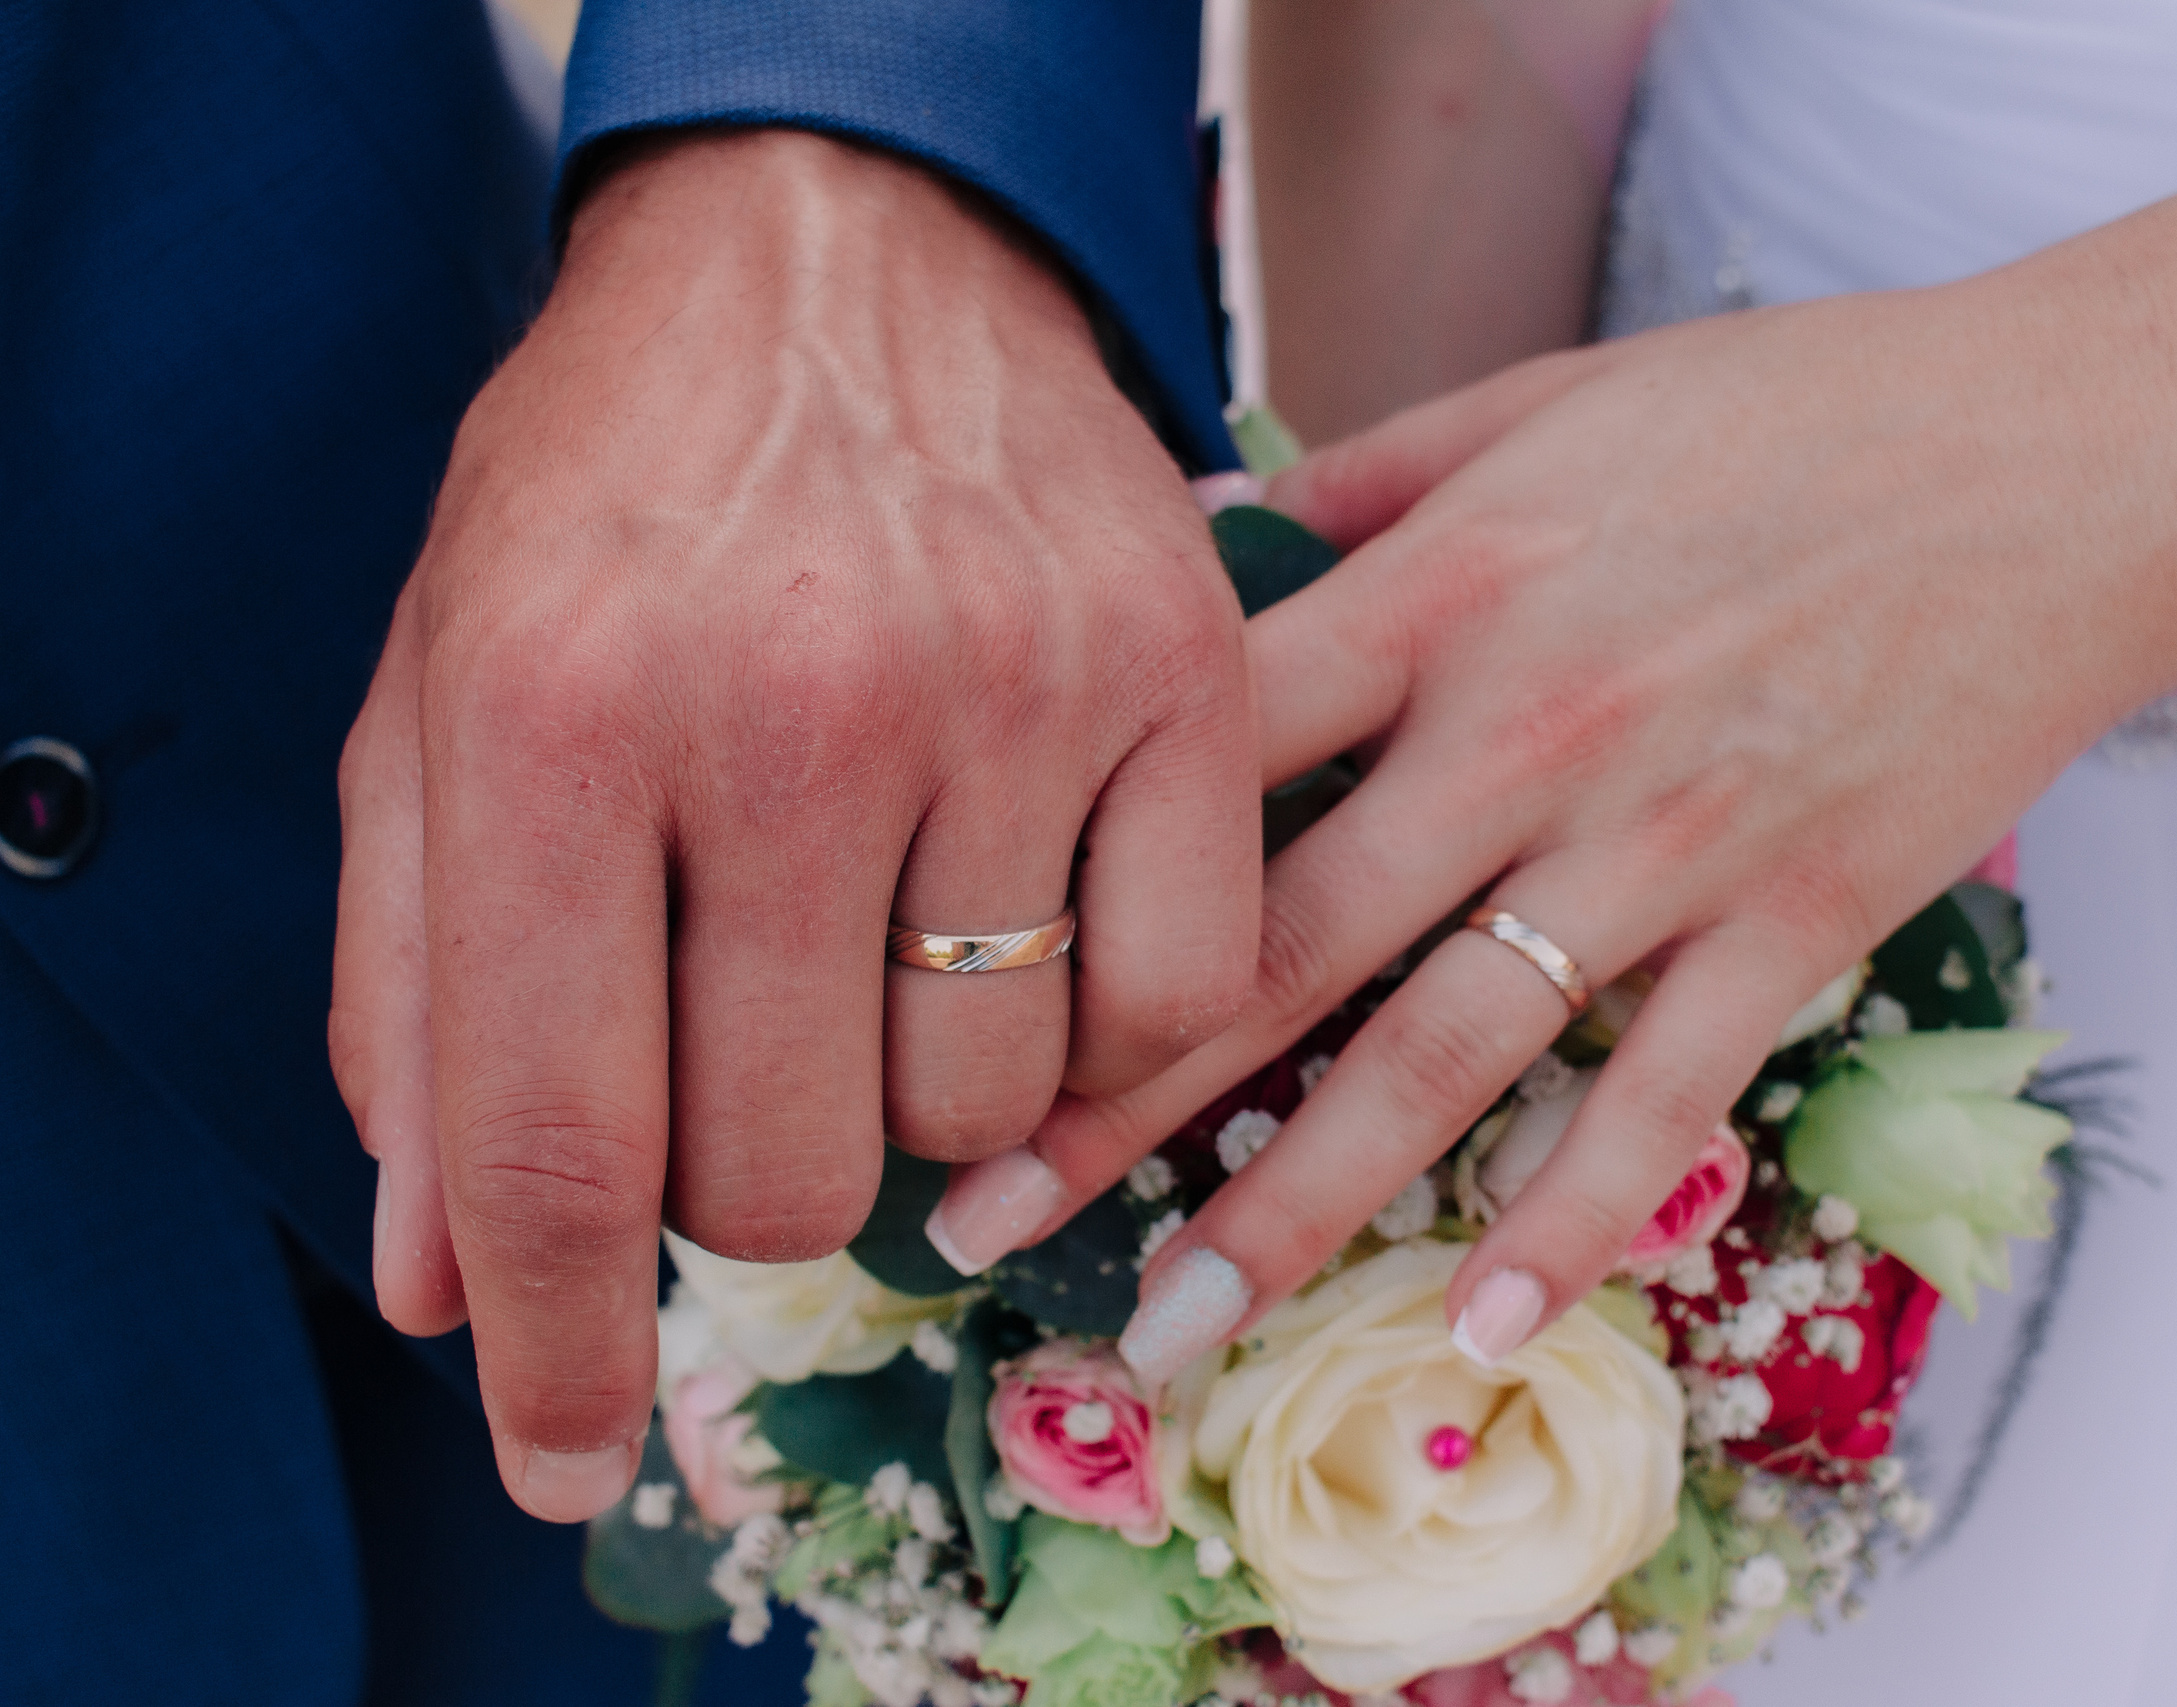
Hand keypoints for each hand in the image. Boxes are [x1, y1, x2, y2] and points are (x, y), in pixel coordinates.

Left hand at [327, 132, 1256, 1518]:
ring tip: (886, 955)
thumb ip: (416, 992)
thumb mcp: (439, 699)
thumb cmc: (615, 489)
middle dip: (745, 1186)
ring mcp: (1018, 680)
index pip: (550, 1140)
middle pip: (788, 1169)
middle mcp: (792, 700)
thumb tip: (449, 1287)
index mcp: (555, 713)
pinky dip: (1102, 1025)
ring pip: (987, 1107)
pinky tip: (1031, 922)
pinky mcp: (1184, 669)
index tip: (565, 1454)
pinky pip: (1182, 998)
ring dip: (916, 1095)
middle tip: (745, 1066)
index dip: (554, 1348)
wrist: (835, 248)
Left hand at [953, 276, 2176, 1383]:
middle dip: (1108, 1099)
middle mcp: (1528, 729)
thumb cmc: (1798, 410)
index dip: (1057, 876)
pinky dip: (1574, 1222)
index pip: (1200, 757)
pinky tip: (1482, 1335)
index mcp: (1445, 588)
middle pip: (1274, 943)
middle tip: (969, 1225)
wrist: (2076, 453)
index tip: (950, 985)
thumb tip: (1204, 523)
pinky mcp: (1797, 923)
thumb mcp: (1552, 399)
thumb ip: (1367, 478)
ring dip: (1295, 1209)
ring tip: (1172, 1335)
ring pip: (1443, 1057)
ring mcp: (1665, 842)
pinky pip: (1661, 1101)